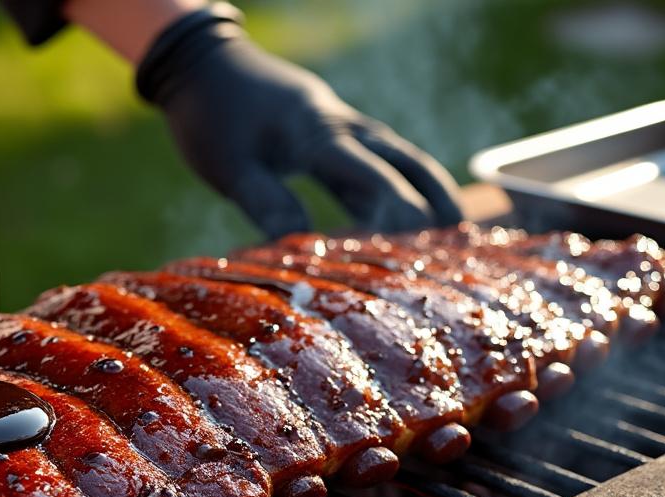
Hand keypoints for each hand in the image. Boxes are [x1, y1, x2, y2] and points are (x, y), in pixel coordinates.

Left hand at [137, 4, 461, 236]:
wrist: (203, 64)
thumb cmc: (211, 116)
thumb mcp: (230, 166)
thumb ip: (266, 202)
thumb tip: (299, 248)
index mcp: (322, 137)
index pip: (378, 184)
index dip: (397, 225)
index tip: (406, 264)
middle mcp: (347, 129)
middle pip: (409, 169)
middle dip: (435, 211)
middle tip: (461, 256)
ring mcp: (347, 127)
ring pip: (406, 160)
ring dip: (433, 194)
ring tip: (458, 236)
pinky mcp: (339, 132)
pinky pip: (388, 158)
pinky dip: (410, 184)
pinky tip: (417, 212)